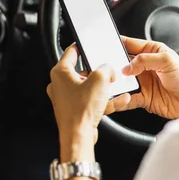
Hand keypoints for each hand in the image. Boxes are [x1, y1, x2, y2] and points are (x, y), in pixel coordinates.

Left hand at [46, 45, 129, 161]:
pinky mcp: (74, 110)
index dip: (80, 46)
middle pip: (82, 72)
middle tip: (108, 71)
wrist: (79, 136)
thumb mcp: (100, 80)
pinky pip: (91, 101)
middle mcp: (60, 85)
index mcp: (60, 73)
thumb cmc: (81, 110)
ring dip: (104, 89)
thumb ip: (106, 68)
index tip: (85, 43)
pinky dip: (103, 100)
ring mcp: (66, 99)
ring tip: (118, 88)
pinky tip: (119, 100)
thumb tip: (108, 69)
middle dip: (99, 73)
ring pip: (88, 88)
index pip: (70, 52)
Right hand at [106, 37, 178, 119]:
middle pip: (121, 63)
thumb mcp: (168, 61)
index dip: (116, 44)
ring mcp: (142, 82)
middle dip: (112, 65)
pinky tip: (120, 97)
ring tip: (110, 84)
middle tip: (106, 68)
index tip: (105, 45)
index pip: (128, 44)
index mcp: (150, 51)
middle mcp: (144, 66)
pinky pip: (127, 98)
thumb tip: (128, 66)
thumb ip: (145, 60)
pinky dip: (122, 98)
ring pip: (122, 81)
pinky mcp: (142, 98)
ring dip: (116, 83)